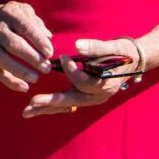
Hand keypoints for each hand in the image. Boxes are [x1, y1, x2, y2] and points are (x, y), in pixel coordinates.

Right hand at [0, 0, 52, 91]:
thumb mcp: (23, 10)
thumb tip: (48, 37)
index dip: (38, 41)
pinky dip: (9, 81)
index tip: (50, 53)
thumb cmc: (9, 15)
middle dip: (31, 57)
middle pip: (12, 44)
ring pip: (1, 59)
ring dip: (19, 70)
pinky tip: (24, 87)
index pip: (25, 27)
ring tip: (36, 78)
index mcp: (9, 14)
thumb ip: (36, 22)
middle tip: (47, 68)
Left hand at [23, 36, 143, 117]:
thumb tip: (78, 46)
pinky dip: (50, 106)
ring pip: (66, 106)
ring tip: (26, 112)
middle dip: (51, 102)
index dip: (73, 71)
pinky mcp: (82, 96)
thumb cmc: (122, 53)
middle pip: (72, 101)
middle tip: (31, 102)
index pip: (84, 82)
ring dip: (46, 109)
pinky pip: (65, 104)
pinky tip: (34, 109)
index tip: (62, 56)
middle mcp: (97, 95)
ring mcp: (89, 98)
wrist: (131, 61)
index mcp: (105, 85)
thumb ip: (96, 48)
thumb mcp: (113, 47)